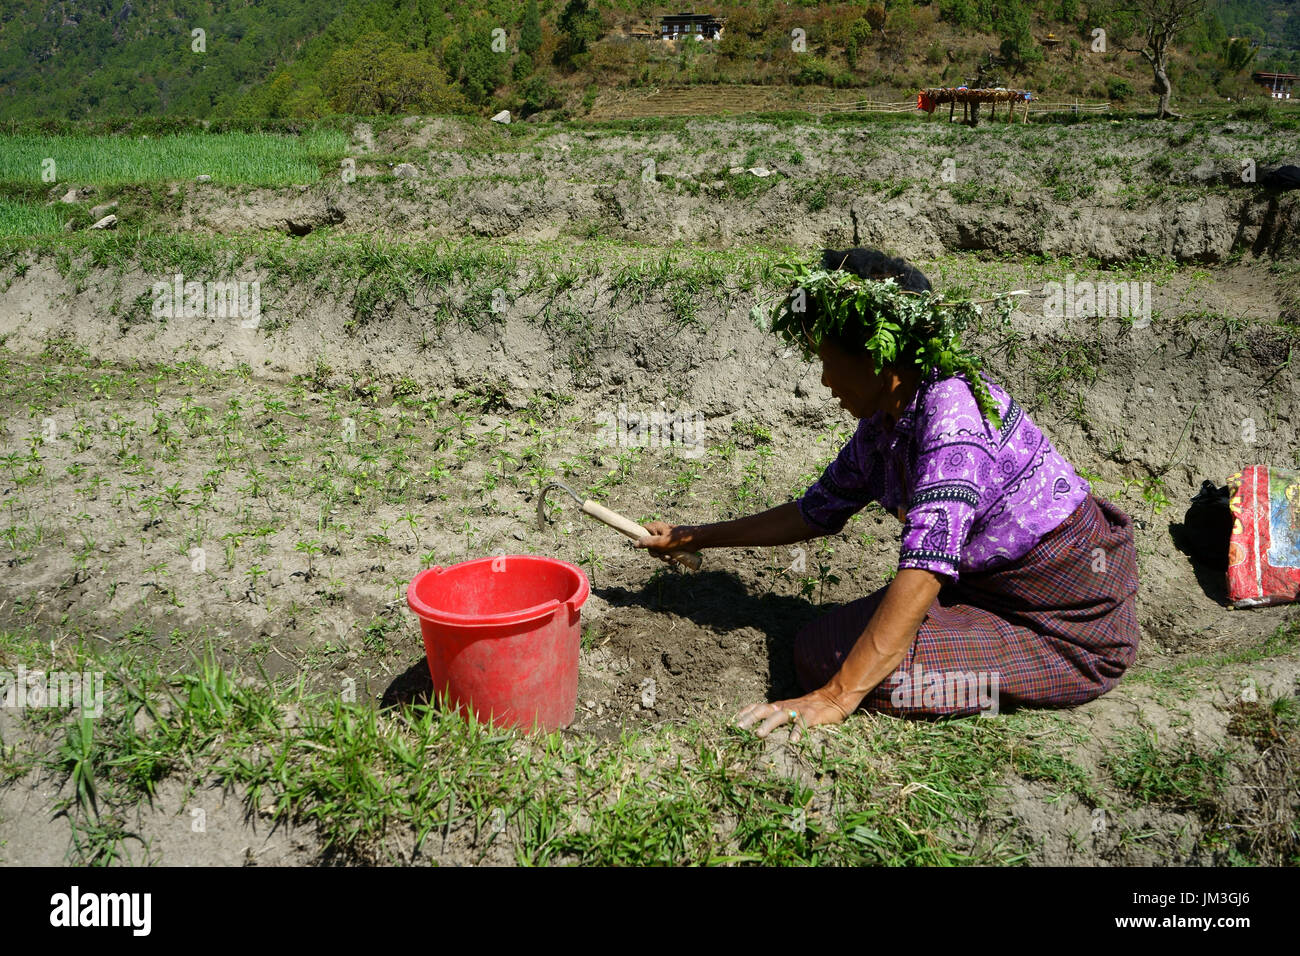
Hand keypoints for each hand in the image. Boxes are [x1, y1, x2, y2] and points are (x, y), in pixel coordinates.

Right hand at [634, 521, 700, 561]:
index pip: (642, 530)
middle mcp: (659, 533)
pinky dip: (669, 559)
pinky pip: (666, 554)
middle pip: (649, 546)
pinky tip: (675, 560)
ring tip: (670, 557)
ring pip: (658, 552)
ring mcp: (665, 540)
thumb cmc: (678, 539)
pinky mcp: (671, 547)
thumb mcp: (660, 542)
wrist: (695, 541)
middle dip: (655, 553)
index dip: (641, 539)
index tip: (644, 546)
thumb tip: (634, 543)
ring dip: (663, 557)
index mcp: (655, 528)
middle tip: (661, 554)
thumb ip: (647, 543)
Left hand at [735, 688, 852, 743]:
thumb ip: (779, 715)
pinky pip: (803, 724)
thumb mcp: (791, 709)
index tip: (732, 721)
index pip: (758, 706)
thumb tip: (762, 727)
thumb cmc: (810, 707)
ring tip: (758, 734)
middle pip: (763, 710)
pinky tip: (793, 741)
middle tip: (738, 727)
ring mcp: (798, 711)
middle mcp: (785, 707)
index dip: (745, 712)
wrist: (834, 697)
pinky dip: (797, 731)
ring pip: (779, 716)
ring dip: (768, 725)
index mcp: (779, 706)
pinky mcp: (812, 716)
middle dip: (749, 718)